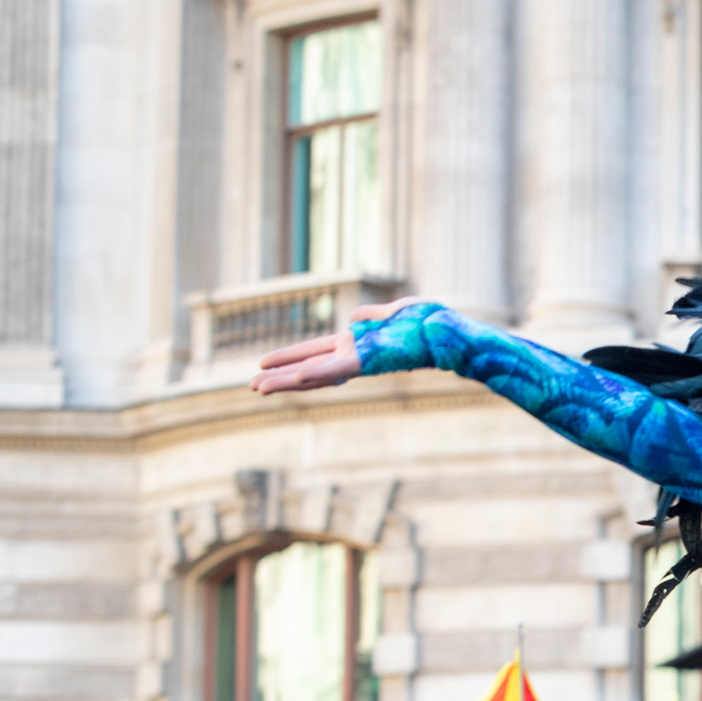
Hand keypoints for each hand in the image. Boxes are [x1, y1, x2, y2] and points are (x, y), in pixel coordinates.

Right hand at [248, 296, 422, 393]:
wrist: (450, 334)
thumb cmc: (430, 324)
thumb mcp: (395, 312)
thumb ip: (372, 315)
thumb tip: (353, 318)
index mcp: (356, 344)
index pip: (316, 353)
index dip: (291, 359)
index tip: (265, 363)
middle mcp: (353, 356)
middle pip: (309, 368)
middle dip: (280, 378)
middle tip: (252, 387)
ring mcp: (359, 360)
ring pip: (316, 373)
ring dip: (287, 381)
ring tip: (258, 388)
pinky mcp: (367, 361)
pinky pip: (339, 369)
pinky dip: (319, 374)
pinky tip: (297, 378)